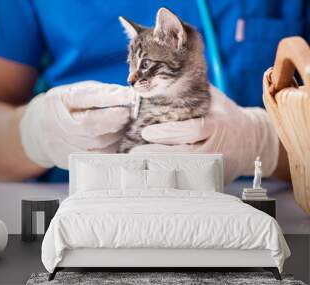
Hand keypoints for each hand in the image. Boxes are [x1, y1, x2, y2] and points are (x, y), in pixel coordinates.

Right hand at [20, 81, 133, 168]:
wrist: (38, 132)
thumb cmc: (65, 108)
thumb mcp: (76, 92)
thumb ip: (100, 92)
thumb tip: (127, 95)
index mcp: (60, 101)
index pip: (86, 98)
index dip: (109, 98)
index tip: (129, 96)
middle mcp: (59, 125)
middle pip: (90, 126)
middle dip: (115, 120)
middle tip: (130, 114)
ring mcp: (64, 145)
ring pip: (97, 145)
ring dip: (117, 135)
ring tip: (127, 126)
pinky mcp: (71, 161)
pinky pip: (98, 158)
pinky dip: (113, 149)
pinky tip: (119, 141)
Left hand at [131, 85, 278, 183]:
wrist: (250, 141)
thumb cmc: (226, 116)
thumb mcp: (214, 100)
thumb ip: (191, 93)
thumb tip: (160, 84)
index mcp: (218, 125)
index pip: (191, 130)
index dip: (167, 133)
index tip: (146, 133)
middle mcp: (217, 148)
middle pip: (184, 156)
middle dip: (157, 155)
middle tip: (133, 154)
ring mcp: (216, 167)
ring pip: (184, 171)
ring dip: (160, 169)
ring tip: (138, 164)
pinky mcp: (213, 180)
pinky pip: (189, 181)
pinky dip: (170, 178)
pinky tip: (152, 174)